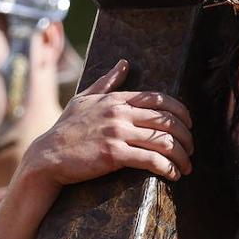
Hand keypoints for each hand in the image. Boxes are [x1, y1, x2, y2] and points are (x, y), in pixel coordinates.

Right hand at [20, 60, 194, 193]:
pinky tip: (173, 175)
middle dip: (186, 137)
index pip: (160, 99)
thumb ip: (107, 82)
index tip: (189, 126)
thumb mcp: (84, 99)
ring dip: (181, 156)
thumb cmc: (66, 129)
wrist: (47, 156)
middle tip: (191, 150)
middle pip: (168, 120)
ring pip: (164, 141)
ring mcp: (117, 133)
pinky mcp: (114, 155)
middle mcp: (119, 113)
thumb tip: (124, 63)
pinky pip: (151, 160)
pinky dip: (168, 168)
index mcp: (116, 99)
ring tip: (185, 167)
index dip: (181, 113)